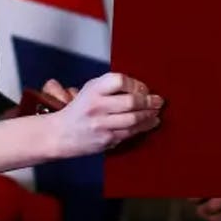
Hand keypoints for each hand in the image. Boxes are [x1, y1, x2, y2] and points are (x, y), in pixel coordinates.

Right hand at [47, 72, 162, 157]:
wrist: (62, 134)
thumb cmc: (81, 108)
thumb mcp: (90, 90)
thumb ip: (111, 86)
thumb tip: (141, 88)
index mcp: (93, 90)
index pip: (119, 81)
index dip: (135, 84)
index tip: (143, 88)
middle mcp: (96, 106)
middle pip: (130, 102)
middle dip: (149, 101)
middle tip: (159, 100)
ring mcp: (101, 125)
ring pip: (133, 120)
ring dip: (149, 115)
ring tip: (157, 111)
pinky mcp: (106, 140)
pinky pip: (130, 133)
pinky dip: (144, 127)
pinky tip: (151, 122)